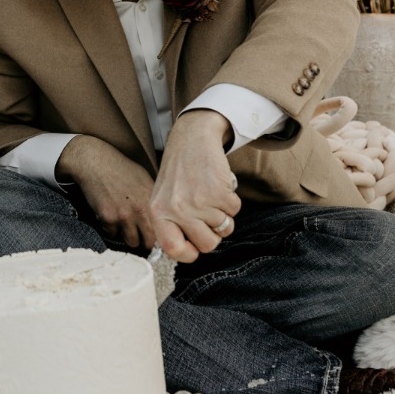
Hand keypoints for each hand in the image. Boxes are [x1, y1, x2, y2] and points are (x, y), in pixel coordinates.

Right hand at [56, 135, 156, 248]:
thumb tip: (162, 216)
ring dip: (128, 237)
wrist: (96, 163)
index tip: (154, 236)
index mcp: (152, 201)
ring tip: (125, 227)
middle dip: (144, 241)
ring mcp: (124, 216)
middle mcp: (141, 210)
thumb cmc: (120, 168)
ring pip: (131, 242)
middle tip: (140, 237)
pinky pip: (112, 235)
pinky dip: (111, 230)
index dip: (159, 236)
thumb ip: (153, 199)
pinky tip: (110, 217)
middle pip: (148, 242)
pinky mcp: (108, 218)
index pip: (163, 231)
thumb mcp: (144, 179)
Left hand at [148, 110, 240, 262]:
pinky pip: (235, 211)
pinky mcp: (218, 191)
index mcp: (159, 213)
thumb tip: (185, 253)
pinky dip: (231, 201)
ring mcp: (198, 201)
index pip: (173, 249)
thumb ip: (171, 224)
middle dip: (213, 234)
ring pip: (224, 229)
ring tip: (210, 196)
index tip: (194, 248)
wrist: (192, 139)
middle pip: (207, 245)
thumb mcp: (164, 198)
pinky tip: (218, 186)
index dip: (188, 254)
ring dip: (223, 215)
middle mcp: (176, 209)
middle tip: (207, 215)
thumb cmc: (179, 172)